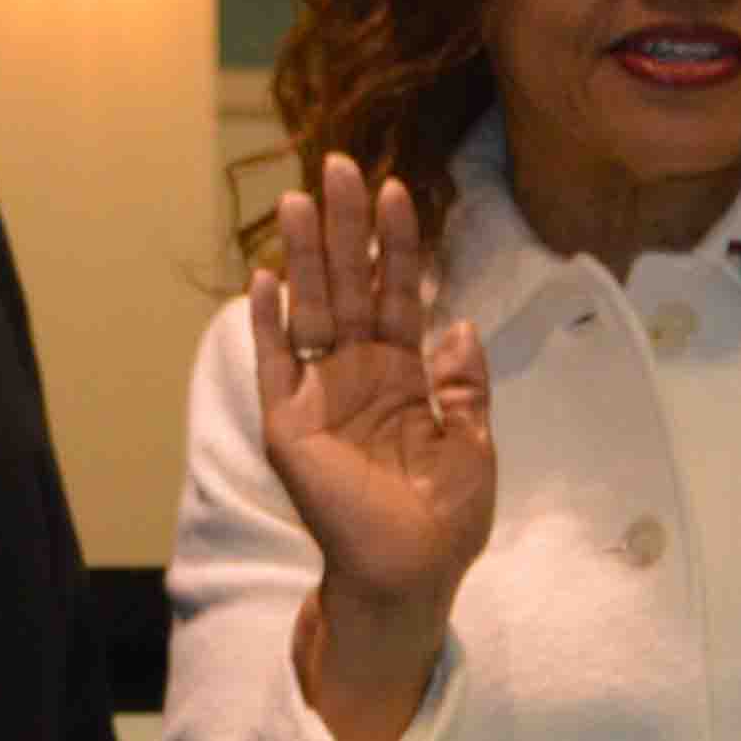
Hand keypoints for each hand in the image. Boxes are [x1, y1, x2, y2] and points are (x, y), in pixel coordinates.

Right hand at [251, 151, 490, 740]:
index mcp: (402, 376)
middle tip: (336, 165)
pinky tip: (266, 276)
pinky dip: (268, 323)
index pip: (398, 294)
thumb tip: (461, 324)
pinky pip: (275, 364)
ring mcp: (319, 396)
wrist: (411, 575)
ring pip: (309, 310)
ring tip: (298, 200)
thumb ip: (464, 384)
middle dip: (345, 227)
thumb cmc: (445, 520)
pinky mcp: (289, 425)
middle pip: (348, 286)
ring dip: (304, 256)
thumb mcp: (474, 443)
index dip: (398, 245)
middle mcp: (357, 375)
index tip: (396, 189)